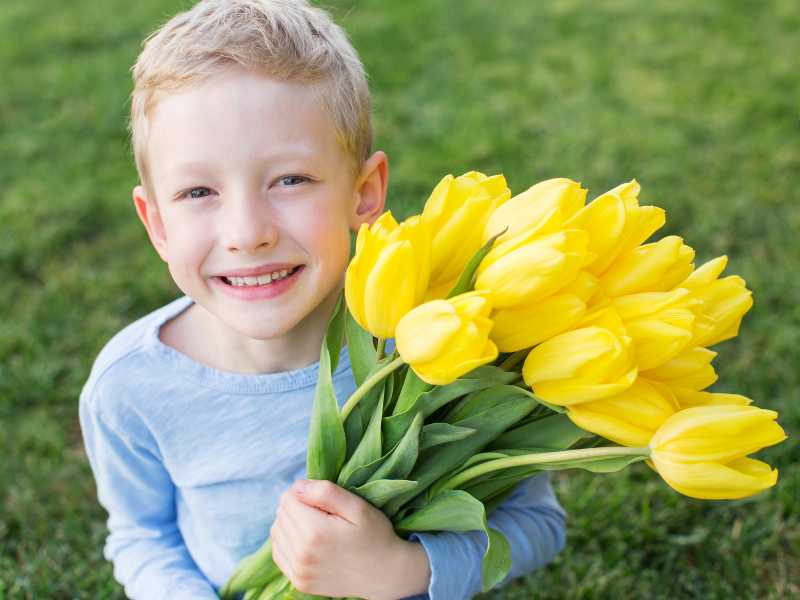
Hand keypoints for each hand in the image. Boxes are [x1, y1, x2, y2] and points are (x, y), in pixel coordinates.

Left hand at [270, 479, 429, 599]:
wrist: (384, 574)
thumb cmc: (374, 535)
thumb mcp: (358, 507)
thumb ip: (327, 493)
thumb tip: (297, 487)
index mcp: (315, 533)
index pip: (289, 498)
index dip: (304, 491)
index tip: (323, 498)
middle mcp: (302, 555)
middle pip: (281, 514)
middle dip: (297, 506)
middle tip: (321, 510)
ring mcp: (299, 572)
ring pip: (276, 532)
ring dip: (290, 522)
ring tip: (314, 523)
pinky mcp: (299, 582)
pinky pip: (278, 552)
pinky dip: (287, 540)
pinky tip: (305, 539)